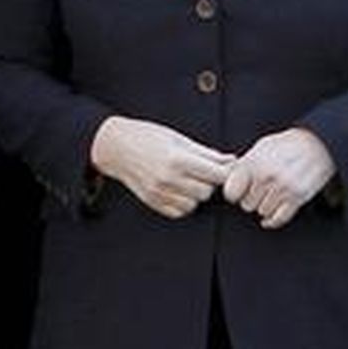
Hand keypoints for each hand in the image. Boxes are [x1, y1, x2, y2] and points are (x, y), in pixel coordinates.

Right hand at [90, 116, 235, 219]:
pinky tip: (179, 189)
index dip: (226, 172)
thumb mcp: (179, 138)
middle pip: (207, 191)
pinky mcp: (153, 202)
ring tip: (189, 179)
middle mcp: (168, 179)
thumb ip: (206, 153)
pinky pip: (180, 212)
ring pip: (195, 204)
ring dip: (197, 193)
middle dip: (210, 182)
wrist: (116, 147)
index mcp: (178, 159)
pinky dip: (184, 203)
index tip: (227, 168)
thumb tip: (231, 160)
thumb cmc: (148, 136)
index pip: (216, 175)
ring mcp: (159, 193)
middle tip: (203, 171)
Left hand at [223, 128, 336, 229]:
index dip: (234, 194)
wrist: (318, 144)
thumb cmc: (287, 144)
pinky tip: (270, 216)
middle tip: (260, 191)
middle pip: (247, 205)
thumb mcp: (261, 147)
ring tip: (272, 194)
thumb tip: (224, 176)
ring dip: (265, 207)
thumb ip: (243, 164)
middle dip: (252, 199)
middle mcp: (266, 176)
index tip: (239, 191)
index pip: (231, 193)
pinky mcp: (297, 198)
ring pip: (262, 212)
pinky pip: (278, 219)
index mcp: (253, 163)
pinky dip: (273, 220)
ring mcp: (282, 188)